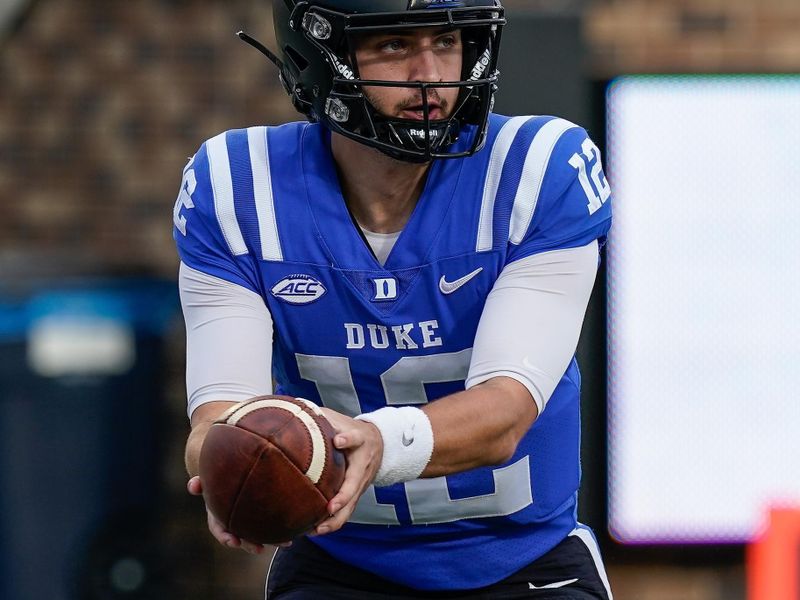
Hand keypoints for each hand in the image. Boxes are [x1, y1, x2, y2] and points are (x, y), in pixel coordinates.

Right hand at [187, 476, 282, 553]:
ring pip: (260, 532)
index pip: (219, 529)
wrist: (230, 473)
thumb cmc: (217, 476)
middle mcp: (233, 520)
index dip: (226, 537)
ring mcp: (247, 519)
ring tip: (286, 543)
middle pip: (242, 536)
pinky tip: (296, 529)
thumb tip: (191, 485)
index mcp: (218, 514)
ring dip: (273, 540)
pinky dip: (282, 527)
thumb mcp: (208, 479)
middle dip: (250, 544)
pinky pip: (271, 523)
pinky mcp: (261, 515)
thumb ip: (200, 483)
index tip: (234, 542)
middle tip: (260, 549)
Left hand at [312, 409, 383, 535]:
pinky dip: (332, 523)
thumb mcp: (341, 419)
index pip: (355, 438)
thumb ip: (321, 416)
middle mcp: (362, 465)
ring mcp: (360, 483)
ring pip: (351, 505)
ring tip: (318, 529)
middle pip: (355, 484)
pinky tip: (314, 531)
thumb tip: (293, 407)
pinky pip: (345, 513)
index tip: (338, 440)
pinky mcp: (356, 495)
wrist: (380, 443)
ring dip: (336, 519)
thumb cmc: (352, 429)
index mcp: (359, 441)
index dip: (347, 438)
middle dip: (343, 497)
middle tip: (330, 507)